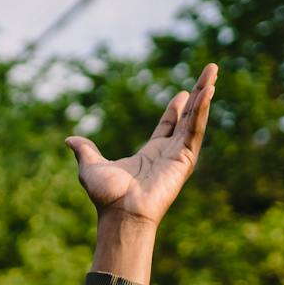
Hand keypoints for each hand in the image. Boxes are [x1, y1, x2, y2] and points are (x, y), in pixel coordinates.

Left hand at [65, 63, 215, 227]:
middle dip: (198, 95)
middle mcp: (168, 153)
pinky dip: (201, 110)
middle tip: (210, 73)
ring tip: (213, 73)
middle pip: (187, 117)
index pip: (168, 126)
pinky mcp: (185, 158)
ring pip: (195, 118)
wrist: (120, 212)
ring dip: (205, 95)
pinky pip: (194, 129)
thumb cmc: (107, 196)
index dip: (175, 110)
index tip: (183, 93)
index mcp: (150, 155)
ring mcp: (179, 155)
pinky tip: (207, 92)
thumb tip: (70, 140)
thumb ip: (85, 150)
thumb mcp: (91, 166)